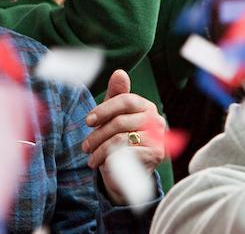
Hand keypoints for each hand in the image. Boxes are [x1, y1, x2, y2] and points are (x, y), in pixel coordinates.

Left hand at [83, 70, 165, 205]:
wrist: (129, 172)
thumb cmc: (118, 138)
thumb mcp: (113, 115)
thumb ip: (115, 94)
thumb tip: (119, 72)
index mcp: (145, 106)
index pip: (124, 100)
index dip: (103, 109)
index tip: (88, 121)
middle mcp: (156, 119)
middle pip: (120, 122)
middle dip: (98, 135)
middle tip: (85, 146)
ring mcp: (158, 137)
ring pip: (120, 139)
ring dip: (100, 150)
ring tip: (90, 157)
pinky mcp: (156, 154)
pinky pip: (126, 154)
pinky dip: (109, 159)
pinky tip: (102, 164)